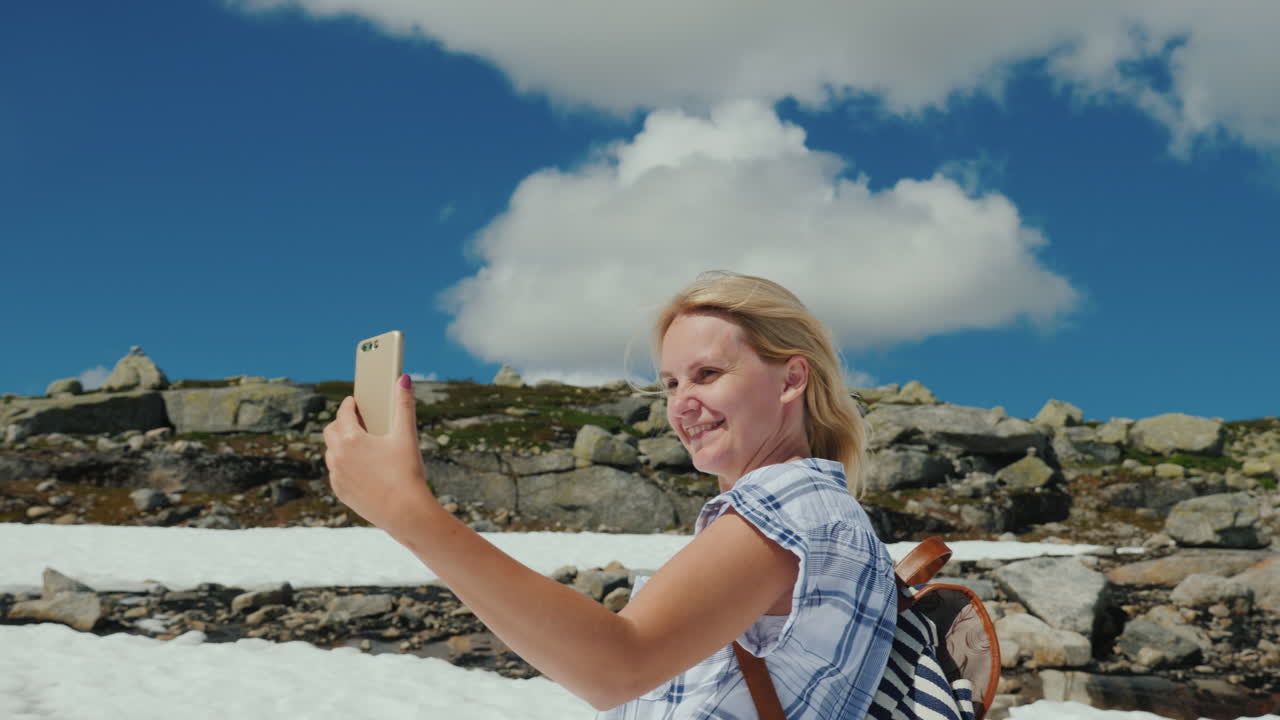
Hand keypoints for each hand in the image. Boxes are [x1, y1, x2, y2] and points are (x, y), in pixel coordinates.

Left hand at [323, 374, 434, 537]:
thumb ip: (404, 405)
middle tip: (357, 420)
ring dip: (341, 444)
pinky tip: (361, 467)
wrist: (405, 513)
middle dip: (341, 422)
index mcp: (351, 439)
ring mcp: (336, 475)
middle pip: (331, 431)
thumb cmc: (406, 473)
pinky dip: (344, 465)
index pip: (343, 413)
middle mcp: (337, 456)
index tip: (355, 401)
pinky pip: (336, 472)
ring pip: (332, 452)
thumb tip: (404, 379)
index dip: (350, 404)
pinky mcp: (340, 492)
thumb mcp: (406, 436)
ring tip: (359, 443)